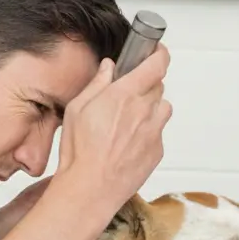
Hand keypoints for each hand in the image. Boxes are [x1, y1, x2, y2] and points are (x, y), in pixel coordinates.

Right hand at [55, 44, 171, 215]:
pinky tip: (127, 143)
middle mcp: (145, 110)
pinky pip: (158, 132)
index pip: (157, 64)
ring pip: (161, 108)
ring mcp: (154, 131)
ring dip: (149, 109)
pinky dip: (147, 132)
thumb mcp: (77, 109)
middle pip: (158, 85)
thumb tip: (108, 68)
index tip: (156, 51)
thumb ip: (97, 84)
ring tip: (127, 122)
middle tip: (126, 95)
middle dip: (145, 85)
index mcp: (125, 95)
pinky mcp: (158, 150)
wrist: (90, 189)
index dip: (160, 54)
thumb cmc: (79, 151)